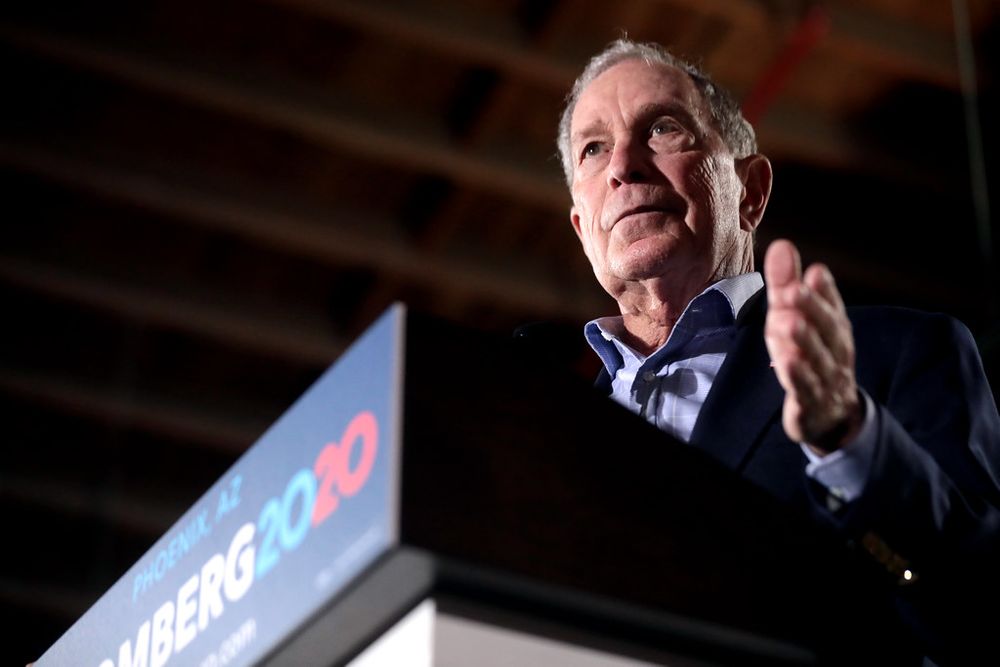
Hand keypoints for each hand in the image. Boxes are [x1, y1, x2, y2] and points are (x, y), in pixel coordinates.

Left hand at [764, 239, 861, 453]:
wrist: (830, 414)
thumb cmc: (811, 357)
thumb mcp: (797, 319)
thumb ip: (787, 285)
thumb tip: (782, 245)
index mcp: (834, 327)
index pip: (832, 305)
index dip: (824, 290)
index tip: (815, 271)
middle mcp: (835, 350)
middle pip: (827, 329)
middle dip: (812, 309)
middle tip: (795, 290)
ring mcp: (825, 377)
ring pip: (816, 358)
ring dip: (804, 340)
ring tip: (789, 322)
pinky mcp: (810, 402)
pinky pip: (805, 388)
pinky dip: (798, 375)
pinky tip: (786, 362)